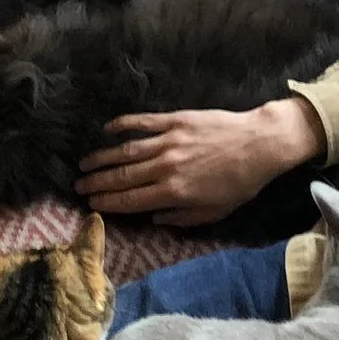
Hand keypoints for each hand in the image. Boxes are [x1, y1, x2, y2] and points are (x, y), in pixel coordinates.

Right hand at [77, 98, 324, 225]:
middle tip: (78, 185)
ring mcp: (169, 141)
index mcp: (174, 193)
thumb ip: (182, 218)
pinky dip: (123, 125)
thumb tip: (155, 218)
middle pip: (122, 176)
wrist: (260, 144)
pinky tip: (108, 129)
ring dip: (102, 157)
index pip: (131, 200)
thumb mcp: (215, 212)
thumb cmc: (240, 183)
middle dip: (97, 182)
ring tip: (85, 163)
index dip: (107, 202)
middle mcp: (165, 167)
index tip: (91, 203)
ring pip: (126, 150)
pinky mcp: (176, 121)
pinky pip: (143, 123)